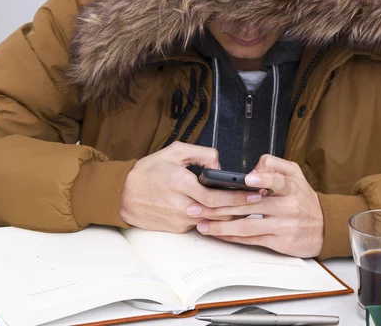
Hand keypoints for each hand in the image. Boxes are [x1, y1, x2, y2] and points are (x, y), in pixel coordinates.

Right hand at [120, 142, 263, 232]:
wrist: (121, 195)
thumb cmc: (147, 172)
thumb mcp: (173, 152)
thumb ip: (200, 154)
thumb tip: (219, 165)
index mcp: (179, 184)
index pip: (213, 196)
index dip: (236, 197)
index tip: (253, 193)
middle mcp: (180, 205)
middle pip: (217, 211)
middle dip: (241, 207)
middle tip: (259, 202)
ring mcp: (179, 219)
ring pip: (212, 220)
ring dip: (231, 215)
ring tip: (248, 206)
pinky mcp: (177, 229)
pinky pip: (201, 224)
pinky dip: (215, 219)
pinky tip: (228, 213)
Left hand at [188, 155, 323, 257]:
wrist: (325, 227)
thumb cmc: (304, 199)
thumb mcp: (296, 174)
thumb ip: (275, 165)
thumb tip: (253, 169)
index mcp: (291, 187)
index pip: (278, 180)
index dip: (263, 179)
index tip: (247, 179)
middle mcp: (288, 207)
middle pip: (251, 205)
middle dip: (220, 205)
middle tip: (198, 205)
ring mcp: (283, 226)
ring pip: (247, 225)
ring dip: (221, 226)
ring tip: (201, 223)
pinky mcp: (279, 242)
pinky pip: (251, 239)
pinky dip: (232, 237)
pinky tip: (218, 234)